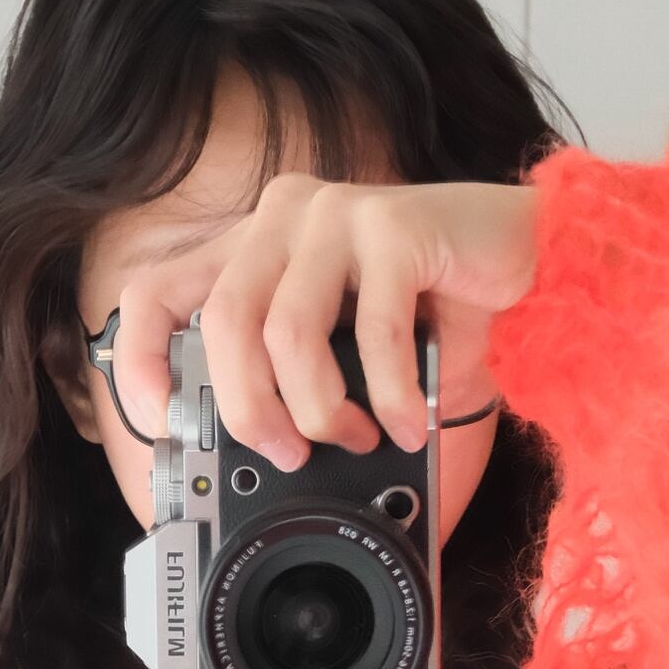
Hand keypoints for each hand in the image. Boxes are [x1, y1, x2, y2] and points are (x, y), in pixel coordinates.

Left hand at [105, 175, 538, 469]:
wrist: (528, 258)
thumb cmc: (429, 309)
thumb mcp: (339, 347)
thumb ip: (288, 374)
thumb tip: (252, 453)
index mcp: (252, 245)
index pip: (155, 293)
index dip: (139, 361)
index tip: (161, 423)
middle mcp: (281, 218)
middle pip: (223, 324)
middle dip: (251, 410)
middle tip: (288, 454)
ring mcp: (335, 214)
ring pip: (287, 332)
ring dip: (319, 409)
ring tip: (357, 438)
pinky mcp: (393, 225)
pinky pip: (371, 330)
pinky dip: (390, 396)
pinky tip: (408, 423)